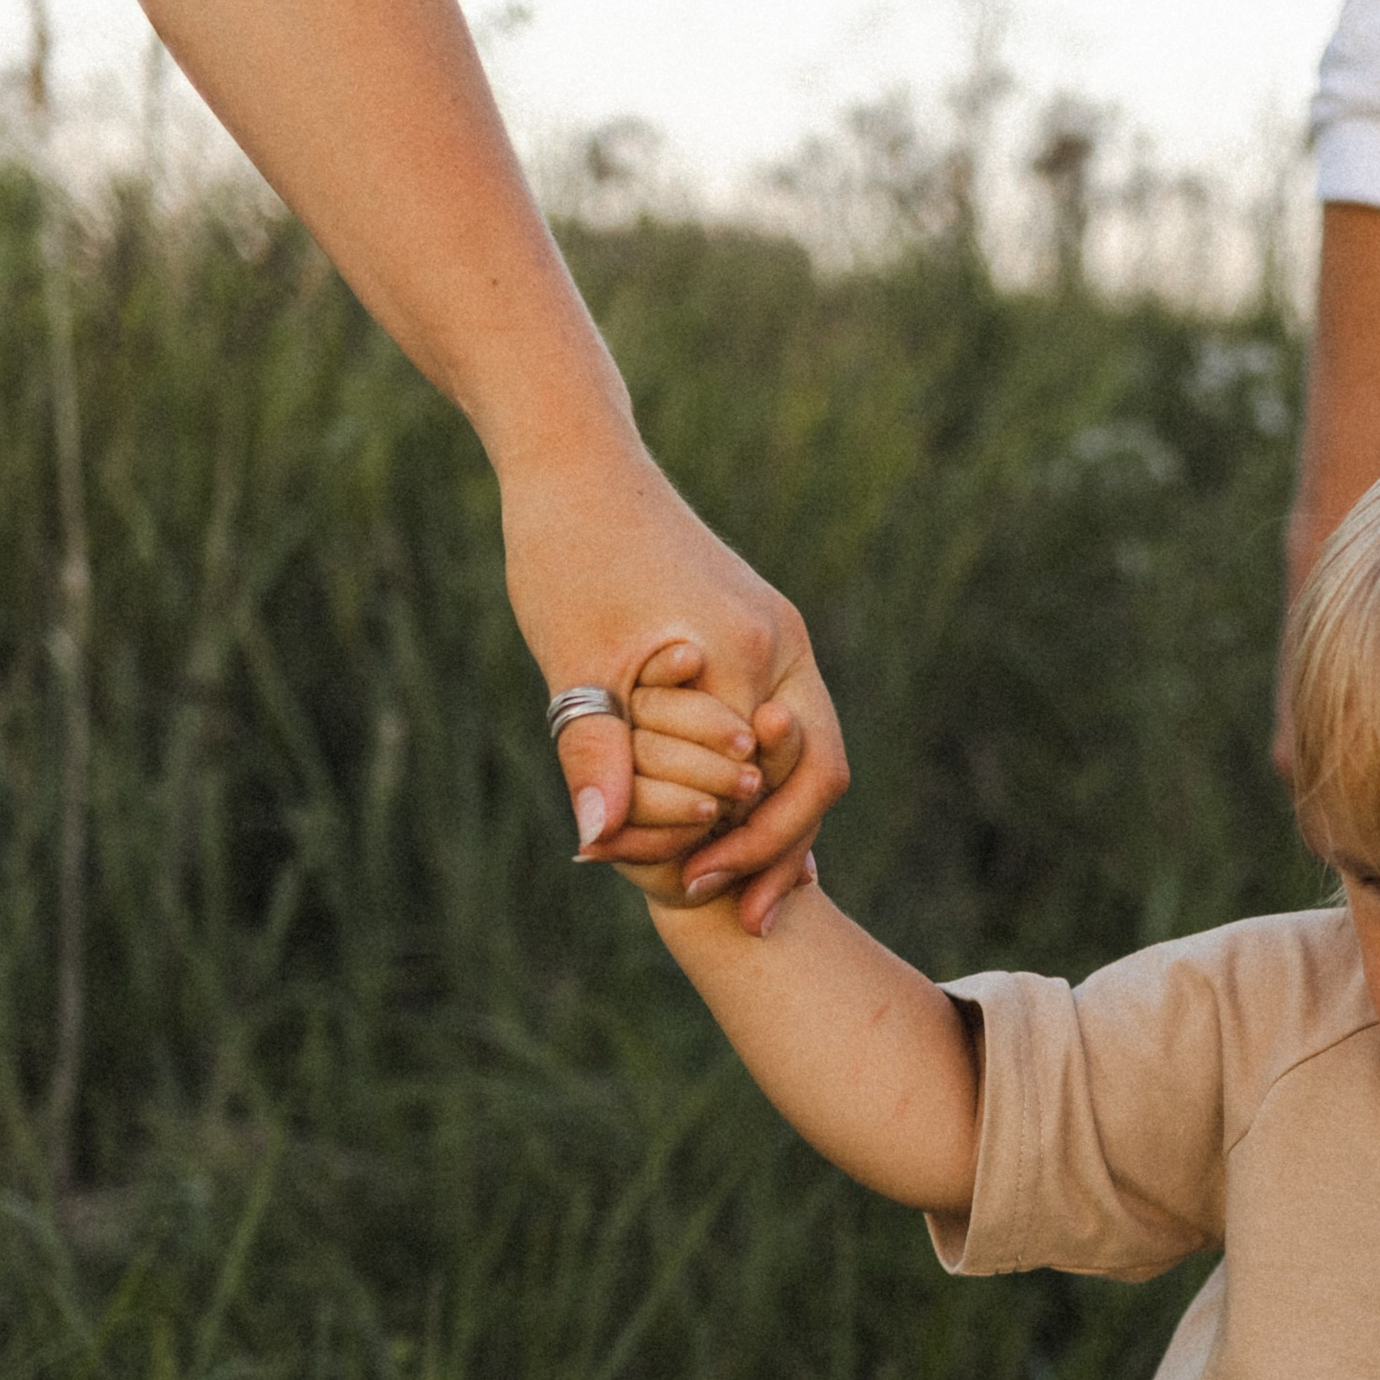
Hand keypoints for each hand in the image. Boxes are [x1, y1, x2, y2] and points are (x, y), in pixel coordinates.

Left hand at [499, 426, 847, 928]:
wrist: (576, 465)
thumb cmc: (567, 553)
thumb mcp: (573, 663)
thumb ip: (594, 753)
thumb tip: (596, 841)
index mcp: (748, 651)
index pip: (774, 784)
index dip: (741, 849)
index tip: (696, 895)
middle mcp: (782, 643)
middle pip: (813, 776)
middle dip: (777, 850)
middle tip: (739, 915)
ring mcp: (778, 633)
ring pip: (801, 752)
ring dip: (772, 818)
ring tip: (734, 882)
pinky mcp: (758, 628)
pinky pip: (777, 721)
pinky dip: (758, 776)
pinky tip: (727, 819)